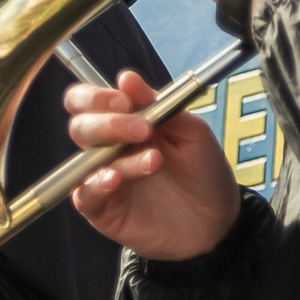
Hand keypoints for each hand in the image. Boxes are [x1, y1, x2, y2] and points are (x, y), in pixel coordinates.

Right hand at [66, 71, 242, 261]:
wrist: (218, 221)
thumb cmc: (203, 172)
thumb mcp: (192, 131)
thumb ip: (161, 104)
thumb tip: (126, 78)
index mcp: (125, 122)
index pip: (88, 101)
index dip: (97, 97)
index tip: (125, 100)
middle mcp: (108, 148)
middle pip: (81, 126)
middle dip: (109, 123)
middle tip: (144, 129)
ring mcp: (104, 179)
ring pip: (85, 158)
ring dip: (115, 153)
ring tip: (155, 160)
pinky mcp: (104, 210)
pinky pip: (85, 195)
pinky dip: (97, 184)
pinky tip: (116, 179)